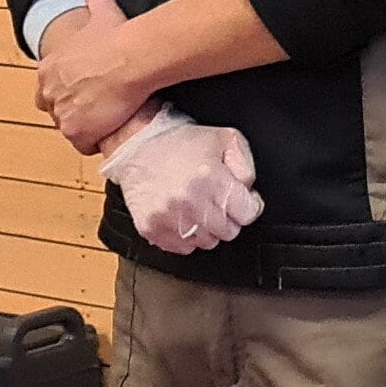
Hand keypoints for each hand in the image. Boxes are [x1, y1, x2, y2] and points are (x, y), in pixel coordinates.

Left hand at [39, 0, 158, 152]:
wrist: (130, 60)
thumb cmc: (116, 37)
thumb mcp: (101, 11)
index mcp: (49, 68)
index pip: (48, 88)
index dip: (67, 91)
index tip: (85, 91)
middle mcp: (49, 92)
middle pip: (56, 111)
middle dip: (74, 111)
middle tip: (99, 107)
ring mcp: (61, 114)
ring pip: (70, 128)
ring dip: (87, 126)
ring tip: (108, 119)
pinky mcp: (77, 133)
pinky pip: (85, 144)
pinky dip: (97, 140)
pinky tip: (112, 130)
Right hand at [100, 110, 261, 253]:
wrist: (136, 148)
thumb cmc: (180, 144)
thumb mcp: (223, 138)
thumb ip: (246, 164)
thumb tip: (249, 189)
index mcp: (210, 178)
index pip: (248, 214)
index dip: (248, 205)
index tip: (239, 198)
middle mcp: (190, 202)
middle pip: (229, 232)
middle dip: (227, 216)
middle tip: (215, 200)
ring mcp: (169, 219)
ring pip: (207, 242)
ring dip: (207, 228)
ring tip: (196, 206)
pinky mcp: (153, 230)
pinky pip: (183, 248)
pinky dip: (186, 236)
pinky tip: (181, 215)